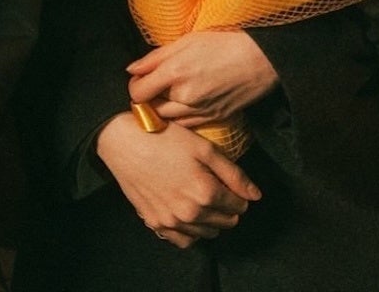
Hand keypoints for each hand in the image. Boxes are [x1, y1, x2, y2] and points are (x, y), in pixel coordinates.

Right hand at [95, 112, 260, 244]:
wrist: (123, 141)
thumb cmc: (164, 137)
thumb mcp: (203, 147)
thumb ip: (233, 173)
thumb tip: (255, 195)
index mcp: (205, 192)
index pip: (239, 206)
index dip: (239, 194)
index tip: (230, 183)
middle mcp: (190, 213)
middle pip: (226, 222)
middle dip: (227, 208)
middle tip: (216, 189)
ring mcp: (171, 221)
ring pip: (207, 233)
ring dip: (211, 220)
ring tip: (202, 199)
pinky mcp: (155, 223)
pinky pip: (183, 241)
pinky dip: (191, 232)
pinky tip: (187, 214)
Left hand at [127, 31, 278, 126]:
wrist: (261, 60)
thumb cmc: (224, 44)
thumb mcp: (186, 40)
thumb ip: (156, 57)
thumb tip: (132, 69)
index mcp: (175, 72)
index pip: (138, 92)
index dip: (135, 86)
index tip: (140, 80)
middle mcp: (185, 96)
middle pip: (151, 108)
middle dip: (149, 100)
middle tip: (155, 87)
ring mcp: (200, 111)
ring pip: (168, 119)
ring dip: (164, 110)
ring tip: (171, 94)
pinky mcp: (213, 120)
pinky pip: (186, 126)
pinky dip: (181, 117)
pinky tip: (187, 103)